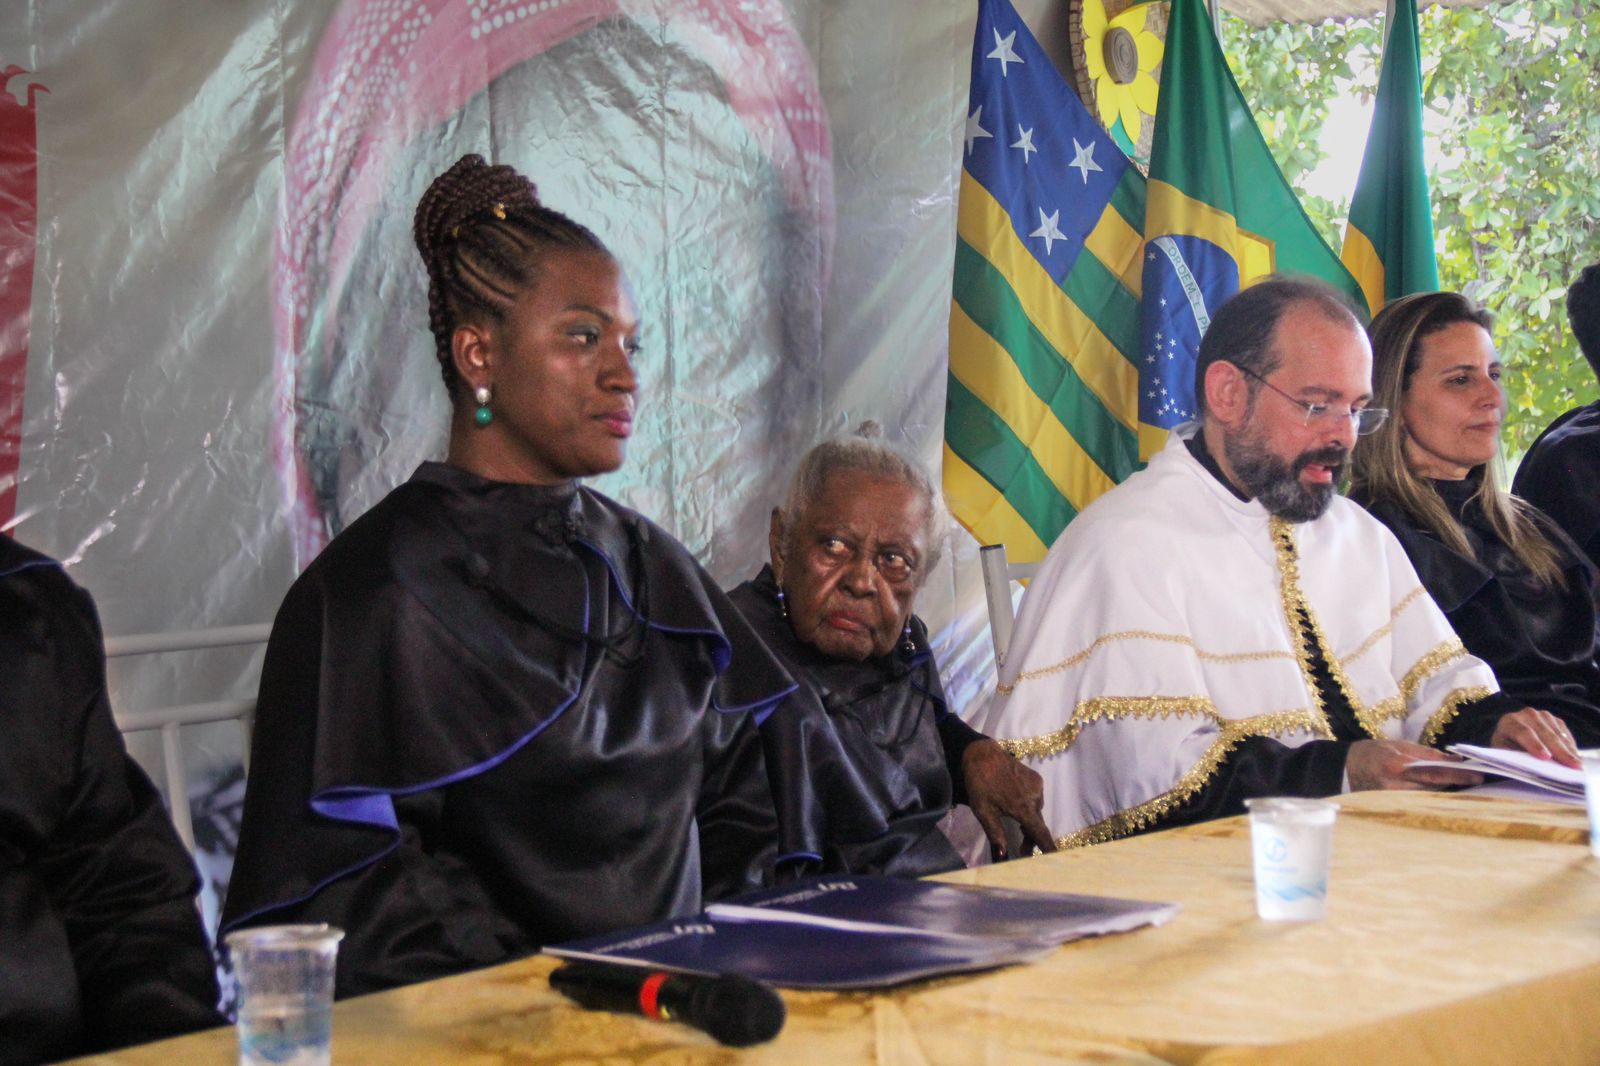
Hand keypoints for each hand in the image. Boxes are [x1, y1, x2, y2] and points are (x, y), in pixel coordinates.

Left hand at [961, 739, 1056, 857]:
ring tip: (1018, 827)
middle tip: (1022, 850)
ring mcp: (1037, 786)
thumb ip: (995, 833)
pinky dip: (1029, 807)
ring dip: (1030, 821)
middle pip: (1038, 824)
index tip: (1057, 859)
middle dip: (1031, 838)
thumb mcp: (983, 811)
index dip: (1048, 848)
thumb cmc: (980, 783)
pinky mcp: (1036, 778)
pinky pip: (1035, 799)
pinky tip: (1018, 806)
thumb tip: (1003, 855)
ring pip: (1036, 811)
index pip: (1041, 833)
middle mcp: (1035, 797)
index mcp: (1023, 808)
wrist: (983, 754)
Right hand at [1345, 739, 1482, 790]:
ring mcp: (1392, 799)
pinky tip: (1440, 794)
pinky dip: (1431, 797)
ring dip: (1445, 791)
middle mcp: (1395, 785)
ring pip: (1429, 797)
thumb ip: (1426, 754)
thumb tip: (1454, 761)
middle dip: (1455, 783)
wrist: (1343, 768)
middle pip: (1435, 787)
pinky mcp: (1391, 807)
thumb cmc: (1371, 752)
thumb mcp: (1398, 745)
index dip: (1457, 775)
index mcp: (1397, 765)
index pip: (1434, 772)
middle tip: (1474, 778)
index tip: (1477, 776)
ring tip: (1459, 786)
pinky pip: (1419, 803)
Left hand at [1491, 707, 1580, 768]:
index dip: (1535, 745)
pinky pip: (1564, 733)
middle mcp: (1526, 715)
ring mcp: (1542, 715)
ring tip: (1578, 764)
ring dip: (1568, 750)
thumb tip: (1520, 771)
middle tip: (1572, 766)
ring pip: (1557, 734)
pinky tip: (1575, 757)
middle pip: (1545, 734)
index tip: (1545, 757)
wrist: (1508, 734)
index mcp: (1508, 722)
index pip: (1523, 733)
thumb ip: (1510, 759)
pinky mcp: (1554, 720)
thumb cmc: (1504, 748)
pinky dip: (1570, 745)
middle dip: (1560, 751)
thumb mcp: (1501, 754)